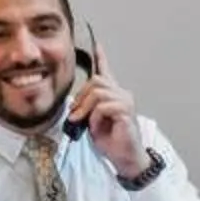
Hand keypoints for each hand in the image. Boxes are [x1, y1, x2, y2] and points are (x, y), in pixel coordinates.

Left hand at [67, 57, 149, 179]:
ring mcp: (125, 102)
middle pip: (96, 81)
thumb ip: (85, 108)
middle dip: (81, 97)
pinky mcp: (126, 112)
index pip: (107, 71)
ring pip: (98, 93)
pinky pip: (103, 106)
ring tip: (83, 122)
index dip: (101, 57)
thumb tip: (73, 104)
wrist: (124, 157)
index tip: (97, 43)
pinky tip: (96, 126)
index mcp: (112, 95)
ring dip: (86, 108)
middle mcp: (121, 94)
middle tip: (75, 114)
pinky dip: (95, 117)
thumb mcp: (92, 121)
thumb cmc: (111, 140)